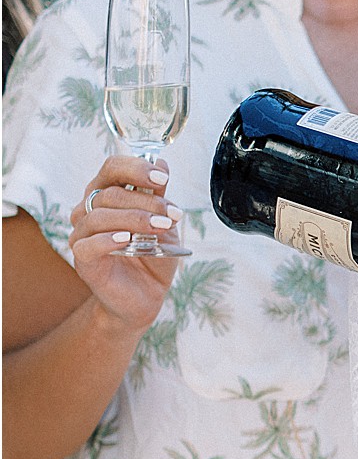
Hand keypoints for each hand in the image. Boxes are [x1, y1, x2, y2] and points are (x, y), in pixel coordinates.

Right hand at [66, 155, 180, 331]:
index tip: (163, 179)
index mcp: (108, 195)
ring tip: (161, 227)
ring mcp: (83, 234)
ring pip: (99, 216)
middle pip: (109, 193)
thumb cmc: (153, 255)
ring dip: (134, 218)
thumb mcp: (164, 222)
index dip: (136, 168)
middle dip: (146, 201)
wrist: (147, 294)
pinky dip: (108, 239)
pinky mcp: (83, 259)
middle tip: (173, 215)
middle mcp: (90, 210)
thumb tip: (160, 164)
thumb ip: (159, 196)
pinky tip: (128, 240)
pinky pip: (87, 244)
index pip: (112, 168)